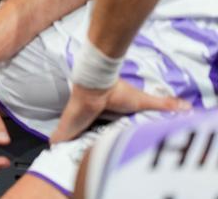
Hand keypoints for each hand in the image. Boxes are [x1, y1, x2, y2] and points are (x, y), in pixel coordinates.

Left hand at [49, 80, 187, 143]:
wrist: (96, 85)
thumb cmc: (118, 92)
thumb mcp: (144, 102)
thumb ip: (164, 105)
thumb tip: (186, 107)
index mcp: (102, 115)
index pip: (99, 126)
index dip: (100, 133)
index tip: (102, 142)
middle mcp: (88, 119)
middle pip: (85, 133)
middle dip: (85, 140)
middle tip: (87, 151)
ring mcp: (76, 123)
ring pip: (71, 137)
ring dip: (71, 142)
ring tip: (71, 152)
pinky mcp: (68, 126)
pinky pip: (59, 137)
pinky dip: (56, 141)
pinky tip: (53, 148)